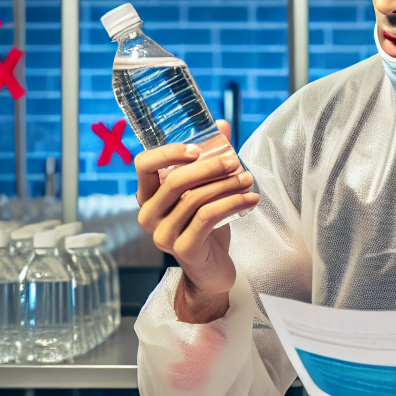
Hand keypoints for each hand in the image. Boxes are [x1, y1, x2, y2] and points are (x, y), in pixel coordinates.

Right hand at [134, 120, 259, 322]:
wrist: (212, 271)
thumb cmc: (206, 227)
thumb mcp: (205, 191)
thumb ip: (209, 158)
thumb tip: (220, 124)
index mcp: (148, 196)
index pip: (143, 165)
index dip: (169, 152)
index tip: (199, 149)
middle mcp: (148, 215)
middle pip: (174, 180)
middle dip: (209, 167)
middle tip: (236, 161)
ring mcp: (162, 234)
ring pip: (195, 199)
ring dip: (227, 185)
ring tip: (248, 179)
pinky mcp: (182, 249)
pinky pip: (207, 217)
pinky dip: (232, 203)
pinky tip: (251, 199)